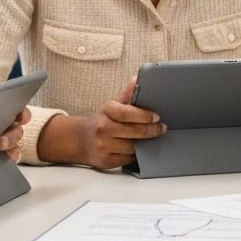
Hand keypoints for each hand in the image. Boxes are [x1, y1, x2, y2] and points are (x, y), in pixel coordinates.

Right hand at [38, 79, 165, 169]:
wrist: (80, 140)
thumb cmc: (102, 121)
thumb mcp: (112, 106)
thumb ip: (127, 94)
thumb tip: (137, 79)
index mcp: (106, 110)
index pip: (128, 113)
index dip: (145, 115)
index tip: (157, 117)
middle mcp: (103, 128)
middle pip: (135, 131)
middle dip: (152, 130)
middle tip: (161, 128)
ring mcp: (103, 145)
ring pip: (133, 146)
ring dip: (144, 143)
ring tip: (148, 139)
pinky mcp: (105, 160)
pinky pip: (128, 158)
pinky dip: (134, 154)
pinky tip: (136, 149)